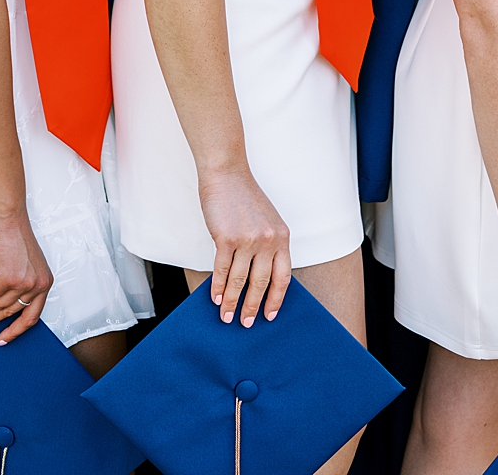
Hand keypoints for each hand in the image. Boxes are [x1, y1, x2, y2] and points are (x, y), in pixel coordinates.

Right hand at [0, 211, 53, 344]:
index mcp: (45, 282)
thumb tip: (3, 307)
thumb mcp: (26, 265)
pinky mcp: (9, 277)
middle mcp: (39, 284)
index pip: (33, 315)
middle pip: (12, 313)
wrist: (9, 218)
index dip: (17, 330)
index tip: (3, 339)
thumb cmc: (16, 237)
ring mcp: (25, 281)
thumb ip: (21, 285)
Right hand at [197, 167, 292, 325]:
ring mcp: (248, 240)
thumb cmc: (245, 199)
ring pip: (239, 280)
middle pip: (261, 283)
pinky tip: (214, 298)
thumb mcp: (267, 221)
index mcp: (282, 237)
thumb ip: (268, 246)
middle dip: (253, 307)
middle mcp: (269, 240)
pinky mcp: (226, 238)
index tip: (270, 315)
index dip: (276, 299)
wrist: (227, 175)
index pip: (283, 277)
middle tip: (245, 323)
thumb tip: (260, 277)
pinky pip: (222, 270)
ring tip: (225, 316)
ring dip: (231, 302)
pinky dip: (217, 287)